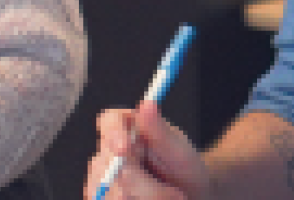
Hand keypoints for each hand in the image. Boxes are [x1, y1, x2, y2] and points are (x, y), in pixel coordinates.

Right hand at [85, 101, 210, 199]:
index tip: (125, 147)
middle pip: (107, 162)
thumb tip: (147, 103)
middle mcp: (110, 151)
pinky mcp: (103, 196)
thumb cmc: (186, 172)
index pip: (110, 121)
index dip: (114, 133)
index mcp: (129, 127)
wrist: (191, 197)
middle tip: (175, 194)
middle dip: (141, 182)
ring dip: (144, 196)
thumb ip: (160, 132)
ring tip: (172, 198)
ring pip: (109, 190)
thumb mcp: (180, 154)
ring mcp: (102, 177)